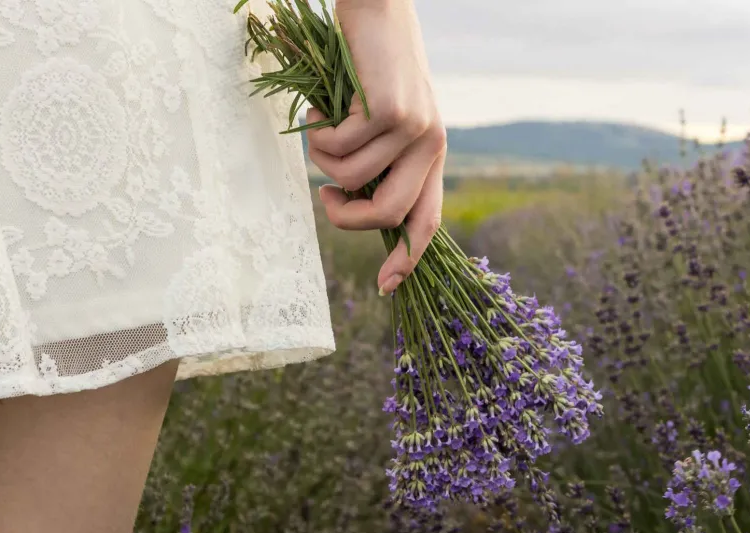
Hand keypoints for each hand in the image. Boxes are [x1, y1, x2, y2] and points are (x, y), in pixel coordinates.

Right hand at [307, 0, 445, 295]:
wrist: (378, 8)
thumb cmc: (372, 67)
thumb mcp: (382, 121)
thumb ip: (380, 161)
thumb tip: (355, 204)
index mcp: (432, 155)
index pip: (427, 220)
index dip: (408, 259)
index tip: (386, 288)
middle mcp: (431, 147)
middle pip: (388, 216)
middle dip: (347, 218)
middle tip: (325, 197)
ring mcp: (415, 129)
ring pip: (353, 179)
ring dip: (323, 161)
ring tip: (322, 127)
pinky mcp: (392, 111)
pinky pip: (339, 148)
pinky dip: (318, 132)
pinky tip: (323, 107)